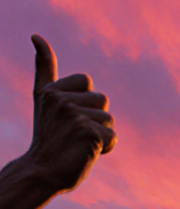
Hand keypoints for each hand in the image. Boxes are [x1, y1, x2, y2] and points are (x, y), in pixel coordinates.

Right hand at [24, 35, 115, 193]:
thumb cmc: (49, 137)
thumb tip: (36, 36)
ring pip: (109, 118)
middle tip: (74, 133)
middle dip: (96, 118)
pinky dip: (106, 147)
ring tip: (79, 143)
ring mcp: (73, 116)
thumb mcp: (43, 99)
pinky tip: (87, 152)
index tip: (66, 116)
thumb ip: (44, 69)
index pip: (87, 80)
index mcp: (51, 90)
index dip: (85, 100)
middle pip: (102, 100)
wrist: (42, 171)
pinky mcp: (88, 132)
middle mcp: (60, 100)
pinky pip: (113, 136)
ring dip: (101, 134)